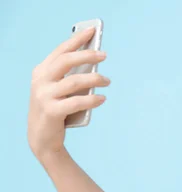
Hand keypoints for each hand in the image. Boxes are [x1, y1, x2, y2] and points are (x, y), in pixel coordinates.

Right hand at [28, 27, 109, 161]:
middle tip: (104, 55)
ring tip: (108, 81)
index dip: (77, 39)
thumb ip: (70, 77)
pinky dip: (92, 99)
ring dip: (95, 79)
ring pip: (74, 82)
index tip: (92, 30)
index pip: (61, 50)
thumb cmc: (55, 109)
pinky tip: (102, 99)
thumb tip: (94, 63)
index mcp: (41, 71)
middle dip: (87, 55)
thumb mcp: (59, 90)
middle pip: (66, 61)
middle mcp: (41, 81)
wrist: (42, 138)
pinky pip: (77, 102)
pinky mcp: (52, 111)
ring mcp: (44, 96)